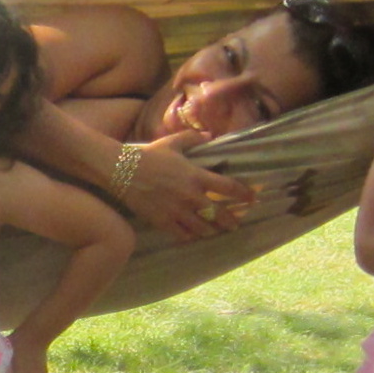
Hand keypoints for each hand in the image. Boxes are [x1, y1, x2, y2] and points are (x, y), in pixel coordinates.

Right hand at [129, 147, 255, 241]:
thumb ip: (193, 138)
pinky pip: (182, 235)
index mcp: (195, 176)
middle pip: (219, 214)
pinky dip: (190, 237)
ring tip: (215, 233)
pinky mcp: (162, 221)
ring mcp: (176, 211)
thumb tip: (209, 135)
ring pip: (203, 228)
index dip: (244, 194)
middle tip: (236, 224)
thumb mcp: (172, 142)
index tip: (252, 199)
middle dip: (231, 221)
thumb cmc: (148, 155)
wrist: (121, 170)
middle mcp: (190, 196)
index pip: (228, 187)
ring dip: (212, 231)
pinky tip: (193, 236)